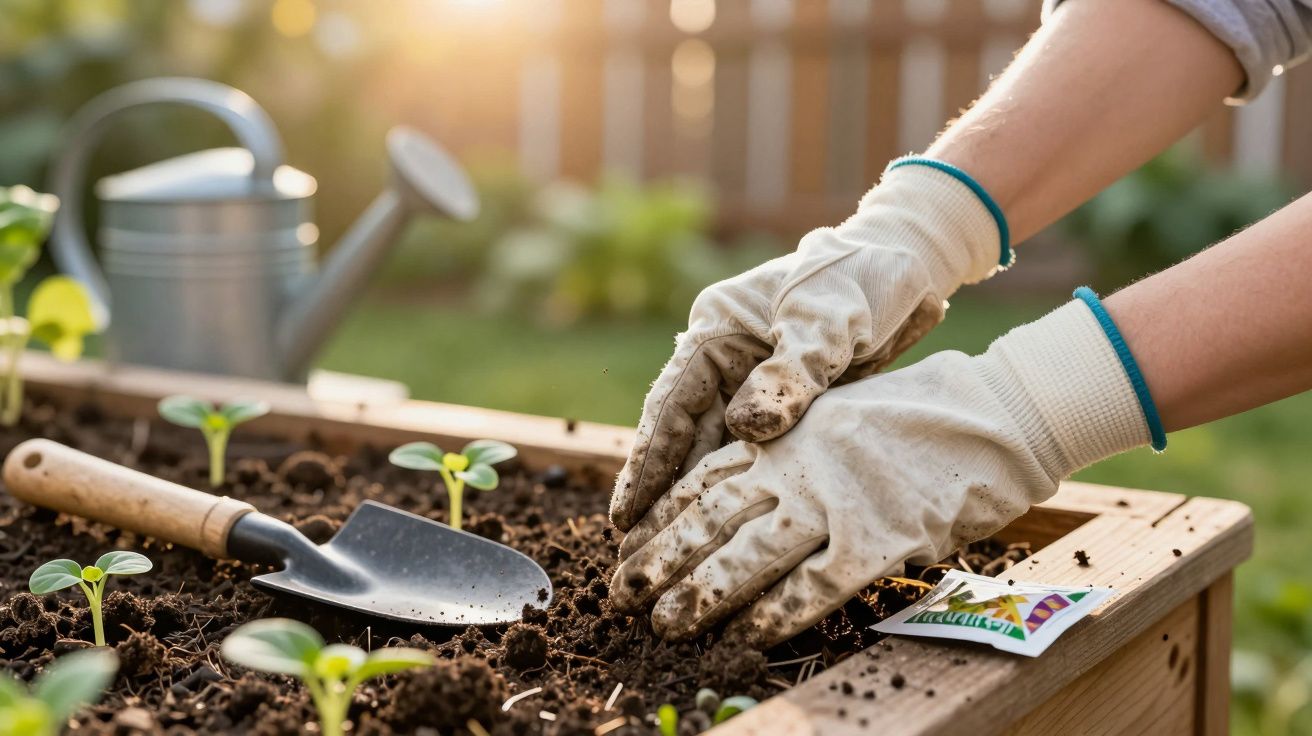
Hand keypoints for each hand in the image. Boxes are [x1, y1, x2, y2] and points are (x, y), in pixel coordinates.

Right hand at [608, 162, 1005, 530]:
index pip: (670, 404)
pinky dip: (737, 491)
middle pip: (680, 437)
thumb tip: (746, 428)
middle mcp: (723, 362)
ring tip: (670, 557)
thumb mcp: (829, 319)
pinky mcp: (784, 405)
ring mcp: (751, 385)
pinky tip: (727, 534)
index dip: (647, 463)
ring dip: (693, 501)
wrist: (910, 266)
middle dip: (659, 495)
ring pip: (712, 452)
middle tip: (635, 554)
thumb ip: (792, 371)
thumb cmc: (864, 279)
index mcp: (717, 330)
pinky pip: (752, 456)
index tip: (626, 513)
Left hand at [610, 299, 1150, 646]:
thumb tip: (732, 491)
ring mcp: (835, 502)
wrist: (991, 414)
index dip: (661, 518)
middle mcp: (797, 465)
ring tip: (665, 624)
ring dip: (701, 594)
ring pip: (749, 556)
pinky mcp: (877, 540)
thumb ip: (782, 449)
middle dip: (661, 560)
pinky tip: (744, 639)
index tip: (627, 546)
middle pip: (711, 520)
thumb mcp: (831, 415)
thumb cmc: (913, 414)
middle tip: (621, 594)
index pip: (704, 480)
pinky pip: (812, 587)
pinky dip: (775, 616)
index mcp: (784, 433)